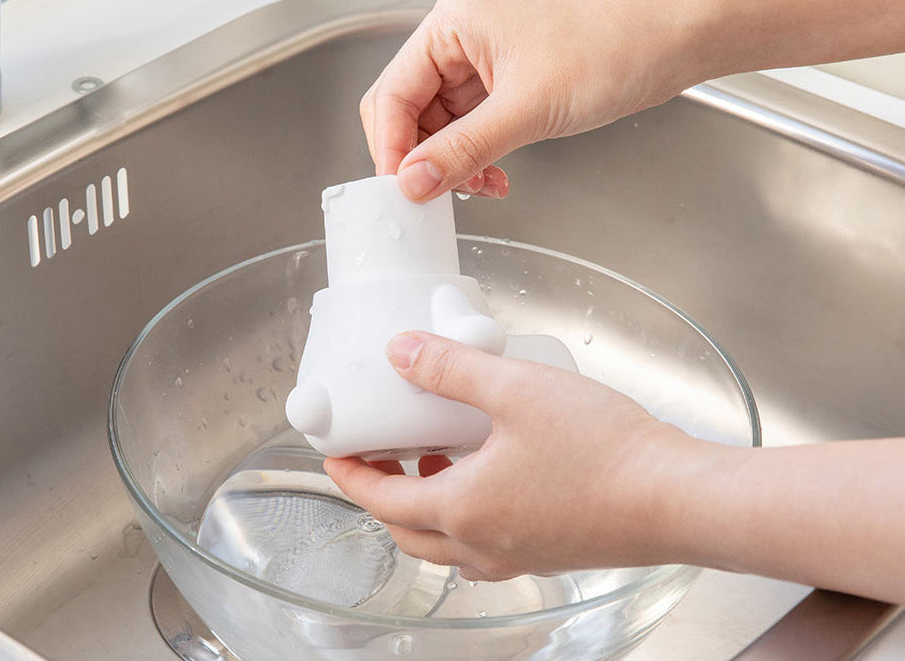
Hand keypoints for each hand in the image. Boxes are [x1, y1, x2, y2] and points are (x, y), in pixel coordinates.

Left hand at [324, 331, 715, 580]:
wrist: (678, 498)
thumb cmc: (604, 451)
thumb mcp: (516, 390)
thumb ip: (452, 368)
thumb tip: (402, 352)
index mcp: (462, 510)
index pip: (381, 500)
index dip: (350, 475)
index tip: (336, 455)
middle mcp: (484, 544)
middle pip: (408, 531)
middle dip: (384, 494)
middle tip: (380, 456)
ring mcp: (519, 555)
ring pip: (448, 543)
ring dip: (426, 506)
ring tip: (436, 457)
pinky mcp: (551, 552)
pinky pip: (487, 544)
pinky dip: (467, 515)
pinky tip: (493, 474)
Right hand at [362, 0, 904, 202]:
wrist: (679, 35)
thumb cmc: (619, 40)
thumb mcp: (528, 107)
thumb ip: (463, 149)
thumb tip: (415, 182)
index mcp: (454, 25)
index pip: (393, 94)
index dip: (392, 149)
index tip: (403, 191)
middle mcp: (464, 39)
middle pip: (411, 109)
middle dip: (421, 157)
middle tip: (436, 196)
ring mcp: (487, 61)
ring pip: (442, 121)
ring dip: (453, 162)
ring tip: (478, 187)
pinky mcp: (512, 81)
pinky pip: (474, 123)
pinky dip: (478, 154)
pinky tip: (494, 174)